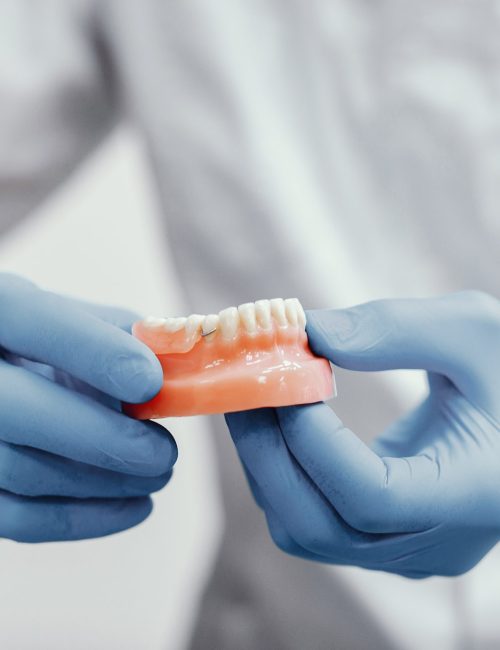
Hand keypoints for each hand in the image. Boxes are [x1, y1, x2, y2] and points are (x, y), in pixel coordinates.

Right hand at [0, 273, 176, 541]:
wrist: (6, 373)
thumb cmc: (47, 343)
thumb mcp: (74, 317)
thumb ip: (122, 331)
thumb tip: (178, 356)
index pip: (35, 323)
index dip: (94, 353)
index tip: (150, 382)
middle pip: (18, 411)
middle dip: (104, 438)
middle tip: (165, 451)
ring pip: (19, 470)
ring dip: (102, 482)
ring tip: (159, 473)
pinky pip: (16, 517)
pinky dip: (82, 519)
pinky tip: (135, 506)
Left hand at [227, 292, 499, 577]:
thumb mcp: (472, 332)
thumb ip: (396, 330)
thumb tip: (309, 333)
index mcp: (473, 497)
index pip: (370, 495)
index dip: (312, 440)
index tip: (283, 377)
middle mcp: (435, 541)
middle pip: (320, 526)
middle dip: (266, 451)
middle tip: (240, 385)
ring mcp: (405, 548)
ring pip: (306, 530)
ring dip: (265, 463)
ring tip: (252, 397)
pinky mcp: (382, 535)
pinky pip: (313, 519)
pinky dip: (282, 471)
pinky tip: (277, 421)